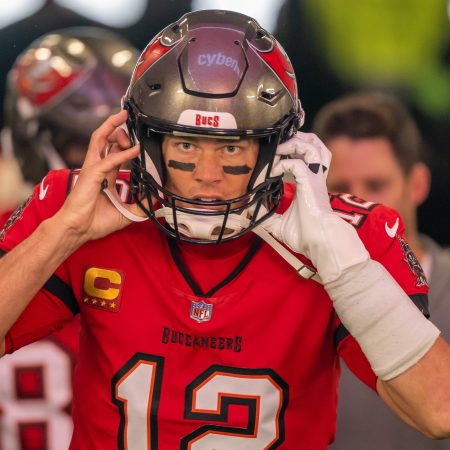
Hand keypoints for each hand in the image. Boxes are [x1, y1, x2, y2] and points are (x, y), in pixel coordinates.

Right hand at [54, 110, 141, 244]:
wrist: (79, 229)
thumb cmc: (94, 221)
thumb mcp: (125, 214)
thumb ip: (139, 208)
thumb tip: (155, 205)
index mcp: (104, 176)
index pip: (115, 154)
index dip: (126, 146)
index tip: (139, 142)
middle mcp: (97, 168)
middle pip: (106, 140)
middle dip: (119, 132)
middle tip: (134, 133)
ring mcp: (92, 169)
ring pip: (100, 139)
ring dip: (113, 128)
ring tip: (124, 118)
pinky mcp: (91, 174)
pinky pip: (109, 160)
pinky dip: (123, 154)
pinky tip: (135, 149)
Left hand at [262, 132, 368, 282]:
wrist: (320, 243)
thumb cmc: (305, 236)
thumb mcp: (279, 225)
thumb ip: (266, 217)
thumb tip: (250, 214)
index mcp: (310, 184)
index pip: (306, 157)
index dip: (290, 152)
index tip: (271, 160)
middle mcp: (315, 177)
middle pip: (314, 144)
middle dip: (297, 139)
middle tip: (279, 146)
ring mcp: (315, 178)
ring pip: (312, 146)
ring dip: (292, 144)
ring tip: (277, 151)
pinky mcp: (311, 182)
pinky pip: (297, 164)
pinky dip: (283, 164)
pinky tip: (273, 172)